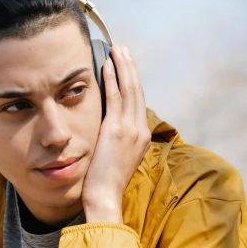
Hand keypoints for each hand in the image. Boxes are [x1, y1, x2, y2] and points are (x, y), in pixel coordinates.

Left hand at [81, 45, 150, 222]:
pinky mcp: (116, 130)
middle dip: (130, 68)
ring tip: (116, 50)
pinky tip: (106, 66)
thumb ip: (116, 141)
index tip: (125, 66)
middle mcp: (141, 130)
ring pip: (129, 90)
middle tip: (122, 49)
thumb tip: (107, 129)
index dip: (132, 81)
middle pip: (137, 91)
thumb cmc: (104, 183)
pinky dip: (111, 79)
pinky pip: (115, 97)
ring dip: (123, 67)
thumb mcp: (116, 158)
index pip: (138, 102)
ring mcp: (131, 129)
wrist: (104, 197)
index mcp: (142, 137)